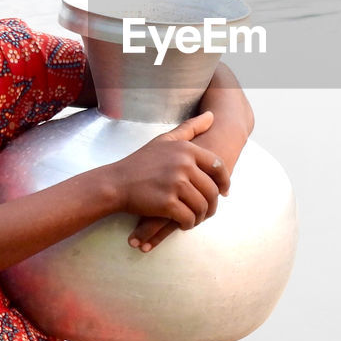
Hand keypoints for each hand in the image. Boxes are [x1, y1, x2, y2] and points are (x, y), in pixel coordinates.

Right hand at [100, 112, 228, 249]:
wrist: (116, 183)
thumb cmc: (140, 162)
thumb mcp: (165, 140)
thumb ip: (190, 128)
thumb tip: (211, 116)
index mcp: (187, 149)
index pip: (218, 166)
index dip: (224, 182)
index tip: (223, 192)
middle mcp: (184, 164)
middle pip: (212, 190)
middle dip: (212, 204)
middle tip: (206, 211)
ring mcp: (175, 184)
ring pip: (202, 206)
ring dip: (200, 216)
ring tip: (193, 218)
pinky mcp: (167, 203)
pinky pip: (188, 218)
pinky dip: (188, 224)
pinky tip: (183, 223)